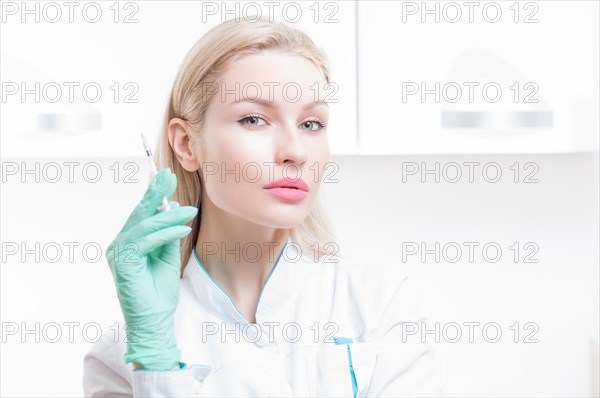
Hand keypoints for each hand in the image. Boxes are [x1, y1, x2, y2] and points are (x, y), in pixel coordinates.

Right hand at [106, 168, 197, 369]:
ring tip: (190, 211)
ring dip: (169, 217)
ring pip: (146, 225)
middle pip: (139, 214)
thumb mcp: (167, 257)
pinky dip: (167, 233)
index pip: (141, 215)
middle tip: (169, 176)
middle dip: (155, 193)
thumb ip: (167, 235)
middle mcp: (118, 245)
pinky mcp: (124, 262)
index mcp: (127, 243)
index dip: (153, 195)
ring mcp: (118, 253)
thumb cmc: (159, 293)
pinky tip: (183, 229)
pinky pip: (147, 240)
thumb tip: (172, 210)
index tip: (166, 178)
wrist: (154, 321)